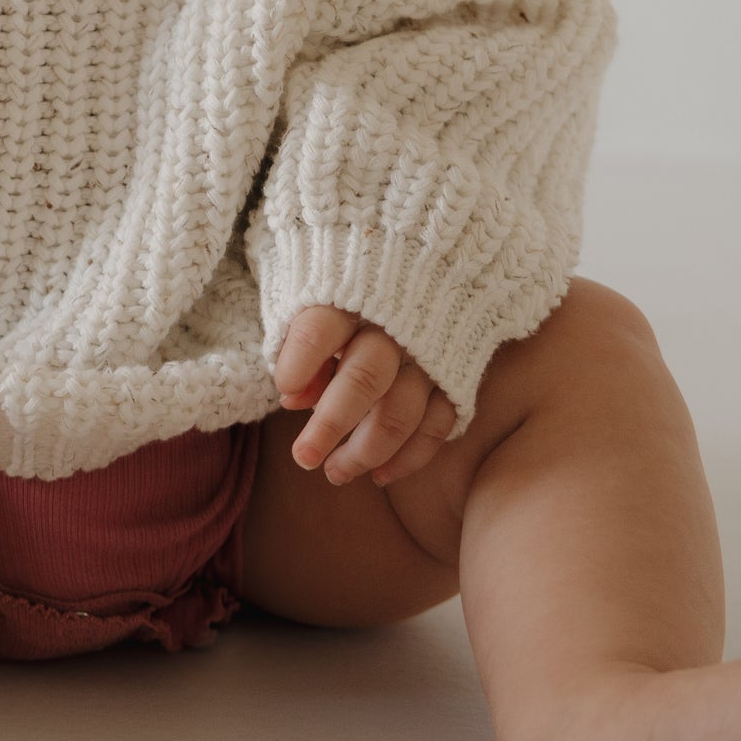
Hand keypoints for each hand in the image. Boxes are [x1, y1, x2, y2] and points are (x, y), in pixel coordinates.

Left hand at [274, 306, 456, 487]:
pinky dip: (410, 456)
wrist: (416, 267)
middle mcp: (393, 322)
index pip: (321, 327)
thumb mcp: (312, 297)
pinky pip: (438, 423)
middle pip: (365, 377)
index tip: (284, 390)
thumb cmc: (345, 288)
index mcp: (349, 292)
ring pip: (402, 411)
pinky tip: (380, 473)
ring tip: (335, 472)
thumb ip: (299, 341)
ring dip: (367, 451)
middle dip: (332, 424)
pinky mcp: (455, 373)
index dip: (301, 360)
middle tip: (304, 459)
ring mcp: (428, 351)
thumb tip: (292, 398)